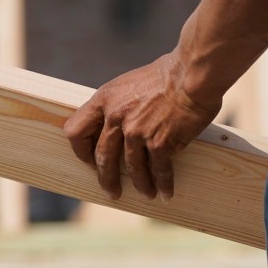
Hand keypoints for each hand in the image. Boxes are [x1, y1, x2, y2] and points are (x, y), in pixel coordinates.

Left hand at [61, 52, 220, 199]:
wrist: (192, 74)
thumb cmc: (168, 73)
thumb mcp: (131, 83)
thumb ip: (120, 103)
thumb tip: (117, 122)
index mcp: (105, 99)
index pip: (75, 131)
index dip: (81, 150)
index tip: (90, 160)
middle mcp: (116, 117)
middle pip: (102, 158)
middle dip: (107, 179)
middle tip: (112, 191)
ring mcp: (136, 132)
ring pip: (132, 168)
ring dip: (140, 185)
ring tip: (147, 193)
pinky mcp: (160, 143)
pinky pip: (159, 171)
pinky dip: (163, 184)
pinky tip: (165, 192)